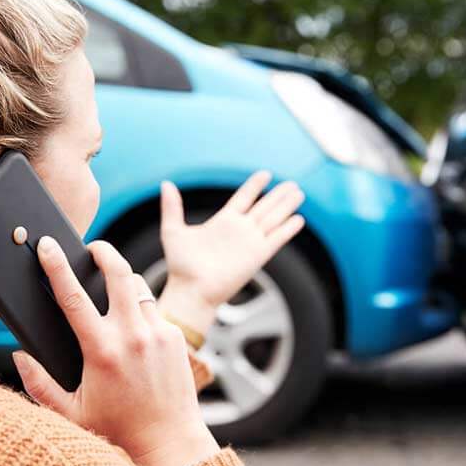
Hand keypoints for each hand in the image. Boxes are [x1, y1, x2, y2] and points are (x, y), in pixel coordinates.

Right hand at [13, 235, 218, 465]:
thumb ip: (38, 383)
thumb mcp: (69, 412)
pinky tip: (132, 326)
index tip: (48, 245)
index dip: (57, 265)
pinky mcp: (175, 337)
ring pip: (138, 286)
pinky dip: (140, 309)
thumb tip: (18, 355)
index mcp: (101, 351)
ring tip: (111, 287)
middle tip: (92, 247)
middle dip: (103, 250)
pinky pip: (154, 309)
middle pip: (117, 271)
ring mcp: (158, 333)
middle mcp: (132, 336)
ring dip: (123, 280)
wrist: (169, 443)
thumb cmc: (117, 430)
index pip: (73, 296)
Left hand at [158, 171, 304, 336]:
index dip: (255, 186)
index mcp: (222, 222)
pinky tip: (299, 219)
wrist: (191, 291)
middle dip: (278, 195)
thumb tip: (166, 183)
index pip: (243, 198)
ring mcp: (250, 242)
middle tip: (292, 183)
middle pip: (263, 207)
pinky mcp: (257, 256)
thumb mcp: (173, 231)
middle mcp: (239, 230)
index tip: (265, 174)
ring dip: (286, 206)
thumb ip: (172, 207)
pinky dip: (287, 229)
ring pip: (273, 218)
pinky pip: (276, 239)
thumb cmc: (180, 266)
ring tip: (298, 193)